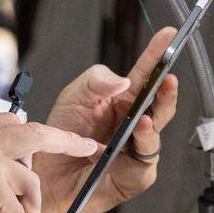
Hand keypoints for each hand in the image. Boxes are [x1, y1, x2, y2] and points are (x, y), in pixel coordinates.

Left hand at [34, 27, 180, 212]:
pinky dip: (142, 146)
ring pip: (156, 131)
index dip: (158, 55)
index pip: (145, 74)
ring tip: (144, 116)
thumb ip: (95, 81)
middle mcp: (134, 123)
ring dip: (154, 120)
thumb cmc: (59, 137)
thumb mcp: (73, 97)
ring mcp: (137, 149)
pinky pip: (145, 161)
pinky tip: (136, 134)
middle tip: (168, 78)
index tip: (170, 36)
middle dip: (167, 91)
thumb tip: (124, 81)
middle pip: (159, 103)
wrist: (43, 176)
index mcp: (123, 100)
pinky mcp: (135, 175)